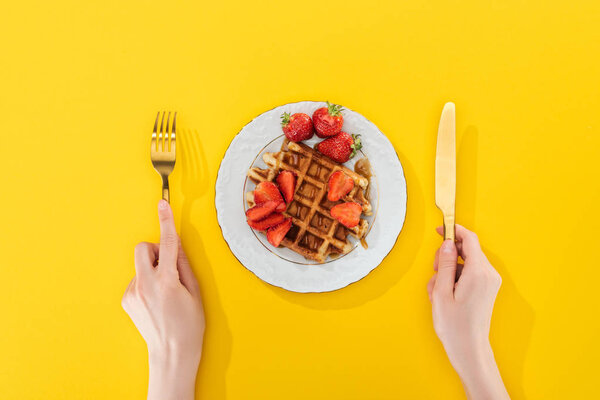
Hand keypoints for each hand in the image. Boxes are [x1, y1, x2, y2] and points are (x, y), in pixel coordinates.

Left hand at [122, 200, 204, 399]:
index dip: (166, 221)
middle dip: (155, 249)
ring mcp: (133, 293)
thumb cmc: (189, 325)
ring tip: (166, 293)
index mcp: (166, 280)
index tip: (163, 204)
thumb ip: (184, 265)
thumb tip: (177, 246)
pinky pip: (137, 280)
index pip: (167, 243)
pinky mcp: (127, 300)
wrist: (172, 353)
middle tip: (169, 266)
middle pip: (143, 248)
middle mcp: (145, 284)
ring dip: (154, 270)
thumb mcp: (195, 292)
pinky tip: (158, 301)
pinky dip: (148, 283)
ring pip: (141, 266)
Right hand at [427, 225, 508, 399]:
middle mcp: (489, 274)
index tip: (440, 229)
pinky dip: (456, 278)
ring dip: (449, 271)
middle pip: (467, 250)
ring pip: (465, 263)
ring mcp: (490, 282)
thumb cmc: (454, 324)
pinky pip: (469, 273)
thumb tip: (446, 244)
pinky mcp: (488, 288)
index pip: (469, 239)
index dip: (453, 231)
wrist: (469, 348)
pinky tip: (446, 295)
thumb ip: (444, 263)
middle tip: (435, 272)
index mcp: (479, 272)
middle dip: (447, 256)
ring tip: (439, 291)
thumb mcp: (441, 291)